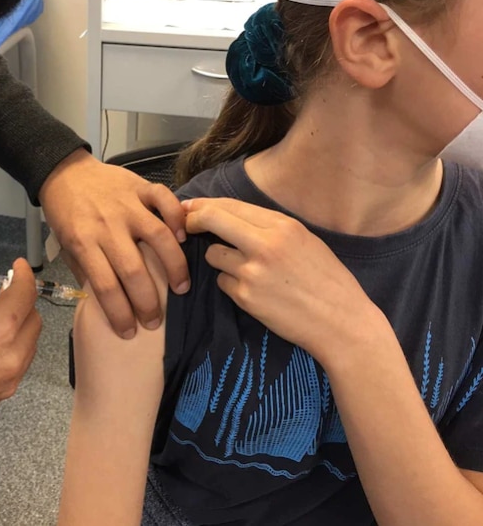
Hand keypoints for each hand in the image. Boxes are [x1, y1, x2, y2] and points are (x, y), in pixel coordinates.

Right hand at [0, 259, 40, 431]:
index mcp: (0, 327)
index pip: (26, 294)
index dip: (23, 276)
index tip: (18, 267)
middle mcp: (12, 356)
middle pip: (33, 321)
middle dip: (21, 303)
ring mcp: (7, 380)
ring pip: (28, 346)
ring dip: (17, 329)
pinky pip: (15, 367)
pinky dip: (8, 351)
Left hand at [39, 149, 189, 338]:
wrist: (63, 172)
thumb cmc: (65, 213)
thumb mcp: (66, 245)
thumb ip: (86, 271)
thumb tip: (106, 302)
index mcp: (83, 242)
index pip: (105, 286)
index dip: (120, 314)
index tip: (130, 332)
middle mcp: (106, 225)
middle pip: (133, 270)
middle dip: (148, 303)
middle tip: (155, 321)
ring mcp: (126, 204)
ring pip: (158, 237)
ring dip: (174, 266)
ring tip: (181, 288)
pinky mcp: (140, 186)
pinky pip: (165, 200)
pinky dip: (177, 218)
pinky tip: (183, 238)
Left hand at [183, 197, 384, 360]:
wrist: (341, 322)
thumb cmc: (328, 280)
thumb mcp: (305, 241)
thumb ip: (271, 228)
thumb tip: (233, 216)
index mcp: (283, 226)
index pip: (230, 205)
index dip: (204, 204)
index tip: (191, 206)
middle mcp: (265, 244)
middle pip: (211, 219)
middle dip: (193, 220)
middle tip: (186, 226)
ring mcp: (252, 271)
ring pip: (213, 254)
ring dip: (219, 259)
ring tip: (244, 270)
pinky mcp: (245, 297)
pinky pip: (222, 283)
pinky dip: (231, 285)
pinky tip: (254, 292)